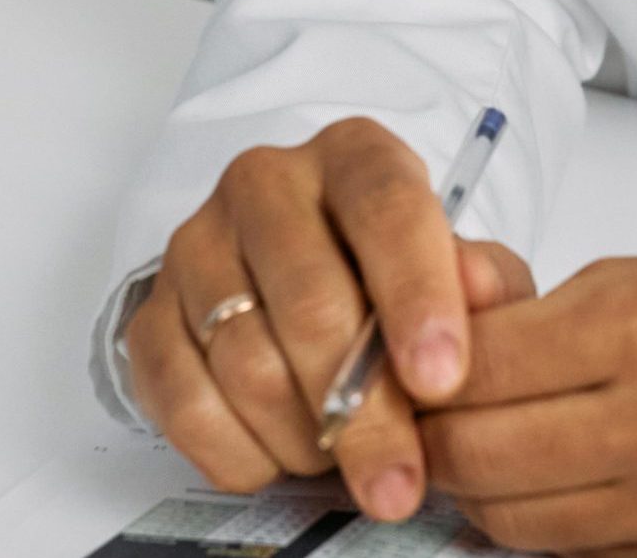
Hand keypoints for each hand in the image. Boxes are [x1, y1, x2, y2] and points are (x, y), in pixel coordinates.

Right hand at [125, 119, 534, 521]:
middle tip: (399, 483)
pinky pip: (181, 400)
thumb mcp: (462, 272)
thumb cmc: (396, 279)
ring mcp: (200, 243)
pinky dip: (238, 450)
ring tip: (342, 455)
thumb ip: (485, 282)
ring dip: (303, 435)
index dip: (416, 295)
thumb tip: (481, 289)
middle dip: (364, 410)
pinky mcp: (151, 311)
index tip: (442, 381)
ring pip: (247, 361)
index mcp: (353, 154)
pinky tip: (279, 455)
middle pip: (311, 300)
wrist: (309, 287)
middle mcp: (267, 182)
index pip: (386, 207)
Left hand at [421, 247, 636, 556]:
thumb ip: (537, 306)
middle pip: (480, 455)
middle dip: (434, 441)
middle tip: (429, 421)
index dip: (424, 371)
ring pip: (515, 521)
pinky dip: (545, 530)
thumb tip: (437, 314)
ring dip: (481, 492)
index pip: (479, 365)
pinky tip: (552, 490)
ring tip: (486, 454)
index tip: (412, 367)